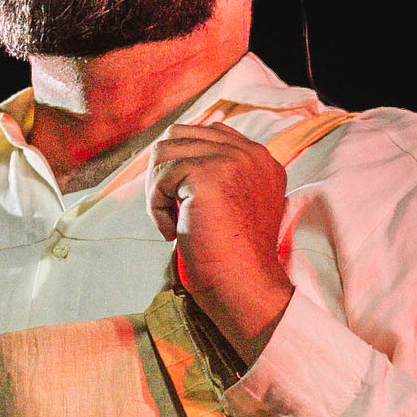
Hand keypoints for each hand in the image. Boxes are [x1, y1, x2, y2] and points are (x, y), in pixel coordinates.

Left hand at [147, 124, 292, 363]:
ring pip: (165, 151)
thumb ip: (221, 175)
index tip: (183, 200)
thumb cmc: (235, 257)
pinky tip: (172, 231)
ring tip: (172, 221)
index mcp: (261, 158)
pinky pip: (161, 175)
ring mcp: (231, 160)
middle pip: (180, 135)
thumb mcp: (237, 205)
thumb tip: (173, 160)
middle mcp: (250, 153)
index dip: (183, 160)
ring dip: (157, 188)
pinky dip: (155, 206)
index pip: (208, 131)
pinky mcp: (207, 175)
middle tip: (170, 209)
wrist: (244, 285)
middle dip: (165, 171)